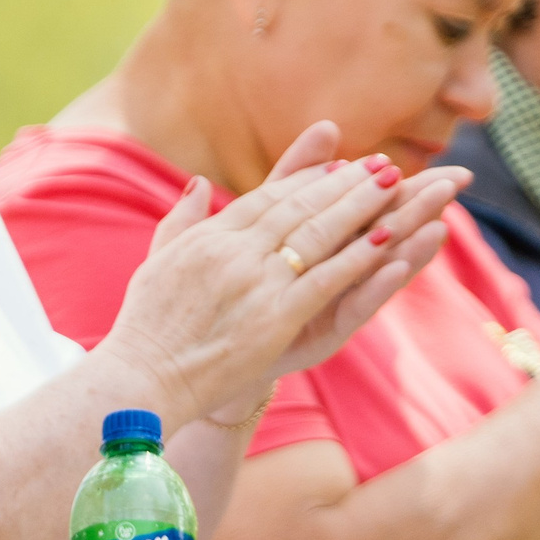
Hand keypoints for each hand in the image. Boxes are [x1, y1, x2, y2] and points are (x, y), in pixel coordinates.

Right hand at [100, 123, 454, 426]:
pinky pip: (328, 280)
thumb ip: (182, 219)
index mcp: (211, 236)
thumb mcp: (158, 260)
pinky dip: (360, 257)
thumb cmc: (146, 326)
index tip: (340, 164)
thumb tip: (200, 183)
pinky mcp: (277, 317)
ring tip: (397, 186)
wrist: (142, 376)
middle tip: (383, 163)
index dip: (309, 178)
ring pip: (320, 233)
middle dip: (346, 182)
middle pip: (302, 206)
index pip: (269, 197)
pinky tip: (389, 241)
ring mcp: (258, 282)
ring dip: (362, 206)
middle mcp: (235, 249)